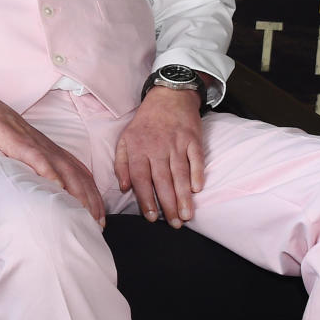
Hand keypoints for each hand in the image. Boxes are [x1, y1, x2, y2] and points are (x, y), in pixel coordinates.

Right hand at [0, 79, 104, 224]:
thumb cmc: (3, 133)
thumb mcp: (26, 152)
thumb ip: (39, 168)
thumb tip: (47, 191)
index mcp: (53, 152)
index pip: (82, 176)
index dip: (94, 197)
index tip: (100, 218)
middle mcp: (50, 149)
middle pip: (79, 176)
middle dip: (92, 201)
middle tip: (99, 223)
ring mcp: (36, 146)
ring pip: (65, 170)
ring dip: (78, 192)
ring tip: (85, 212)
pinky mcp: (20, 144)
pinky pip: (39, 159)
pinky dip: (51, 173)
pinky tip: (58, 187)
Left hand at [114, 88, 204, 226]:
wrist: (169, 95)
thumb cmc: (145, 122)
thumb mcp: (125, 139)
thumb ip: (121, 164)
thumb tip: (124, 187)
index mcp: (138, 150)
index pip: (141, 179)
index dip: (146, 200)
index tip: (152, 218)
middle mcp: (157, 148)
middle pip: (163, 181)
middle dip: (168, 205)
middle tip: (175, 224)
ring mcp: (177, 144)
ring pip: (180, 174)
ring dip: (184, 197)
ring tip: (187, 216)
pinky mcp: (193, 139)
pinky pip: (196, 159)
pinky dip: (198, 174)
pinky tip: (198, 190)